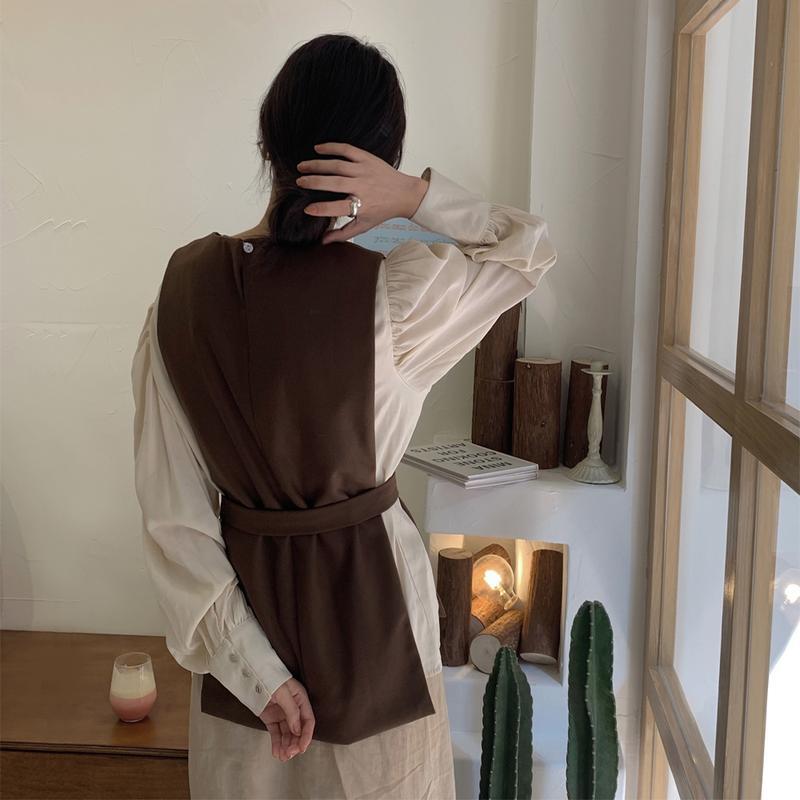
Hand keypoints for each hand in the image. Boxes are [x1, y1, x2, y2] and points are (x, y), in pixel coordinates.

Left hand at [258, 676, 314, 760]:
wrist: (253, 676)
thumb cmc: (270, 679)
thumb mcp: (283, 692)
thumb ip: (291, 710)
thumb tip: (297, 730)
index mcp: (301, 700)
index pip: (308, 720)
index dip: (306, 735)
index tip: (302, 748)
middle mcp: (294, 709)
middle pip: (298, 730)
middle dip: (295, 743)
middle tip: (289, 754)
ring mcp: (282, 715)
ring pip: (287, 734)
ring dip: (286, 746)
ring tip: (282, 757)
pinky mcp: (272, 719)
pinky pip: (276, 733)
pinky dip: (277, 744)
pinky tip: (276, 753)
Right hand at [296, 142, 428, 243]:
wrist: (404, 193)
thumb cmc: (381, 211)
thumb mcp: (364, 226)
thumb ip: (343, 234)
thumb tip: (323, 241)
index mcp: (362, 206)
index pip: (338, 208)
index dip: (321, 208)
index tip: (307, 209)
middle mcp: (363, 187)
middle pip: (334, 183)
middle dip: (314, 182)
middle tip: (298, 182)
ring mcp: (365, 171)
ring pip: (337, 165)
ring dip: (317, 164)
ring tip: (301, 166)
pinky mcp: (367, 158)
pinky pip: (347, 150)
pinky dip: (331, 147)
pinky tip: (317, 149)